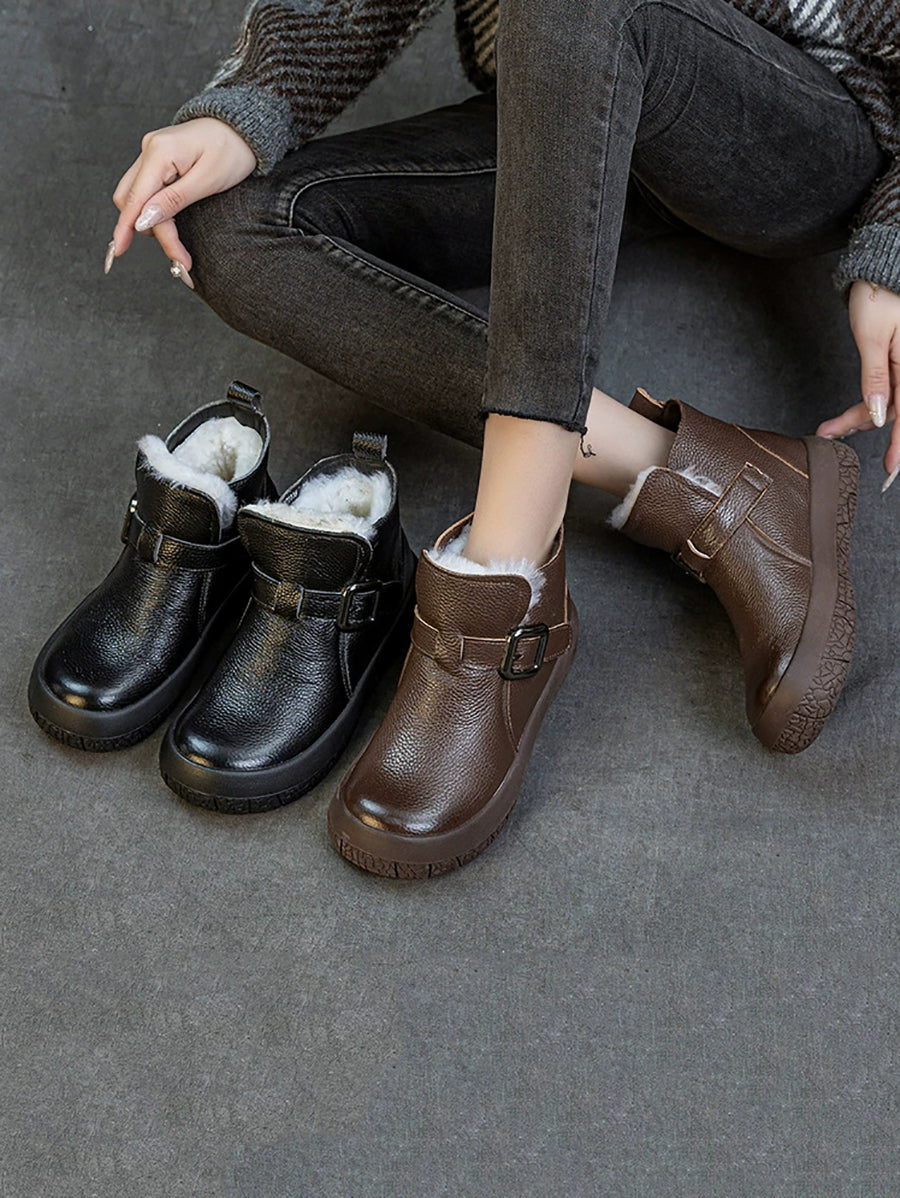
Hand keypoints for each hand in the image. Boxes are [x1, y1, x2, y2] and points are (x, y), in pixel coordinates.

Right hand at [108, 118, 256, 280]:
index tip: (119, 253)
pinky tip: (171, 224)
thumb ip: (173, 201)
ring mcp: (151, 153)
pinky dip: (154, 210)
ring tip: (179, 243)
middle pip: (130, 200)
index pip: (138, 200)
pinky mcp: (158, 160)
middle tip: (178, 256)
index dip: (128, 230)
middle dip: (147, 230)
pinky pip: (146, 189)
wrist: (242, 128)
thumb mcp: (208, 180)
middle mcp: (149, 150)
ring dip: (150, 222)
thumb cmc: (232, 150)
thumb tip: (143, 221)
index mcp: (159, 152)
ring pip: (135, 196)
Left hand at [816, 280, 899, 487]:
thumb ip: (876, 377)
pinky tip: (847, 416)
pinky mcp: (899, 362)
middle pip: (895, 410)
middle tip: (832, 434)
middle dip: (863, 425)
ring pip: (887, 402)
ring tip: (829, 427)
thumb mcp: (873, 338)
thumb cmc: (880, 295)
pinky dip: (867, 402)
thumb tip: (880, 412)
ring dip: (860, 416)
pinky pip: (886, 389)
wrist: (882, 268)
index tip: (892, 468)